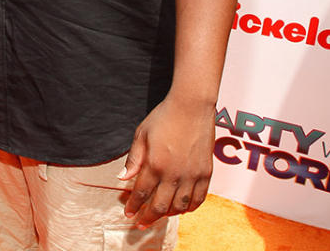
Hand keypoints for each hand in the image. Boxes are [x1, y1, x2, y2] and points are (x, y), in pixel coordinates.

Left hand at [118, 94, 214, 227]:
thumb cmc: (163, 117)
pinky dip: (190, 208)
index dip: (134, 206)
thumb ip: (134, 158)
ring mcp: (192, 175)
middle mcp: (174, 173)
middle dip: (148, 217)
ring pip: (180, 206)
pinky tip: (182, 209)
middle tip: (140, 223)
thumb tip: (123, 178)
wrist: (191, 106)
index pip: (141, 193)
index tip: (128, 213)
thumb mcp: (141, 134)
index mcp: (155, 164)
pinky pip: (199, 199)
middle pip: (160, 205)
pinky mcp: (206, 173)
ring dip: (168, 214)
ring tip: (159, 216)